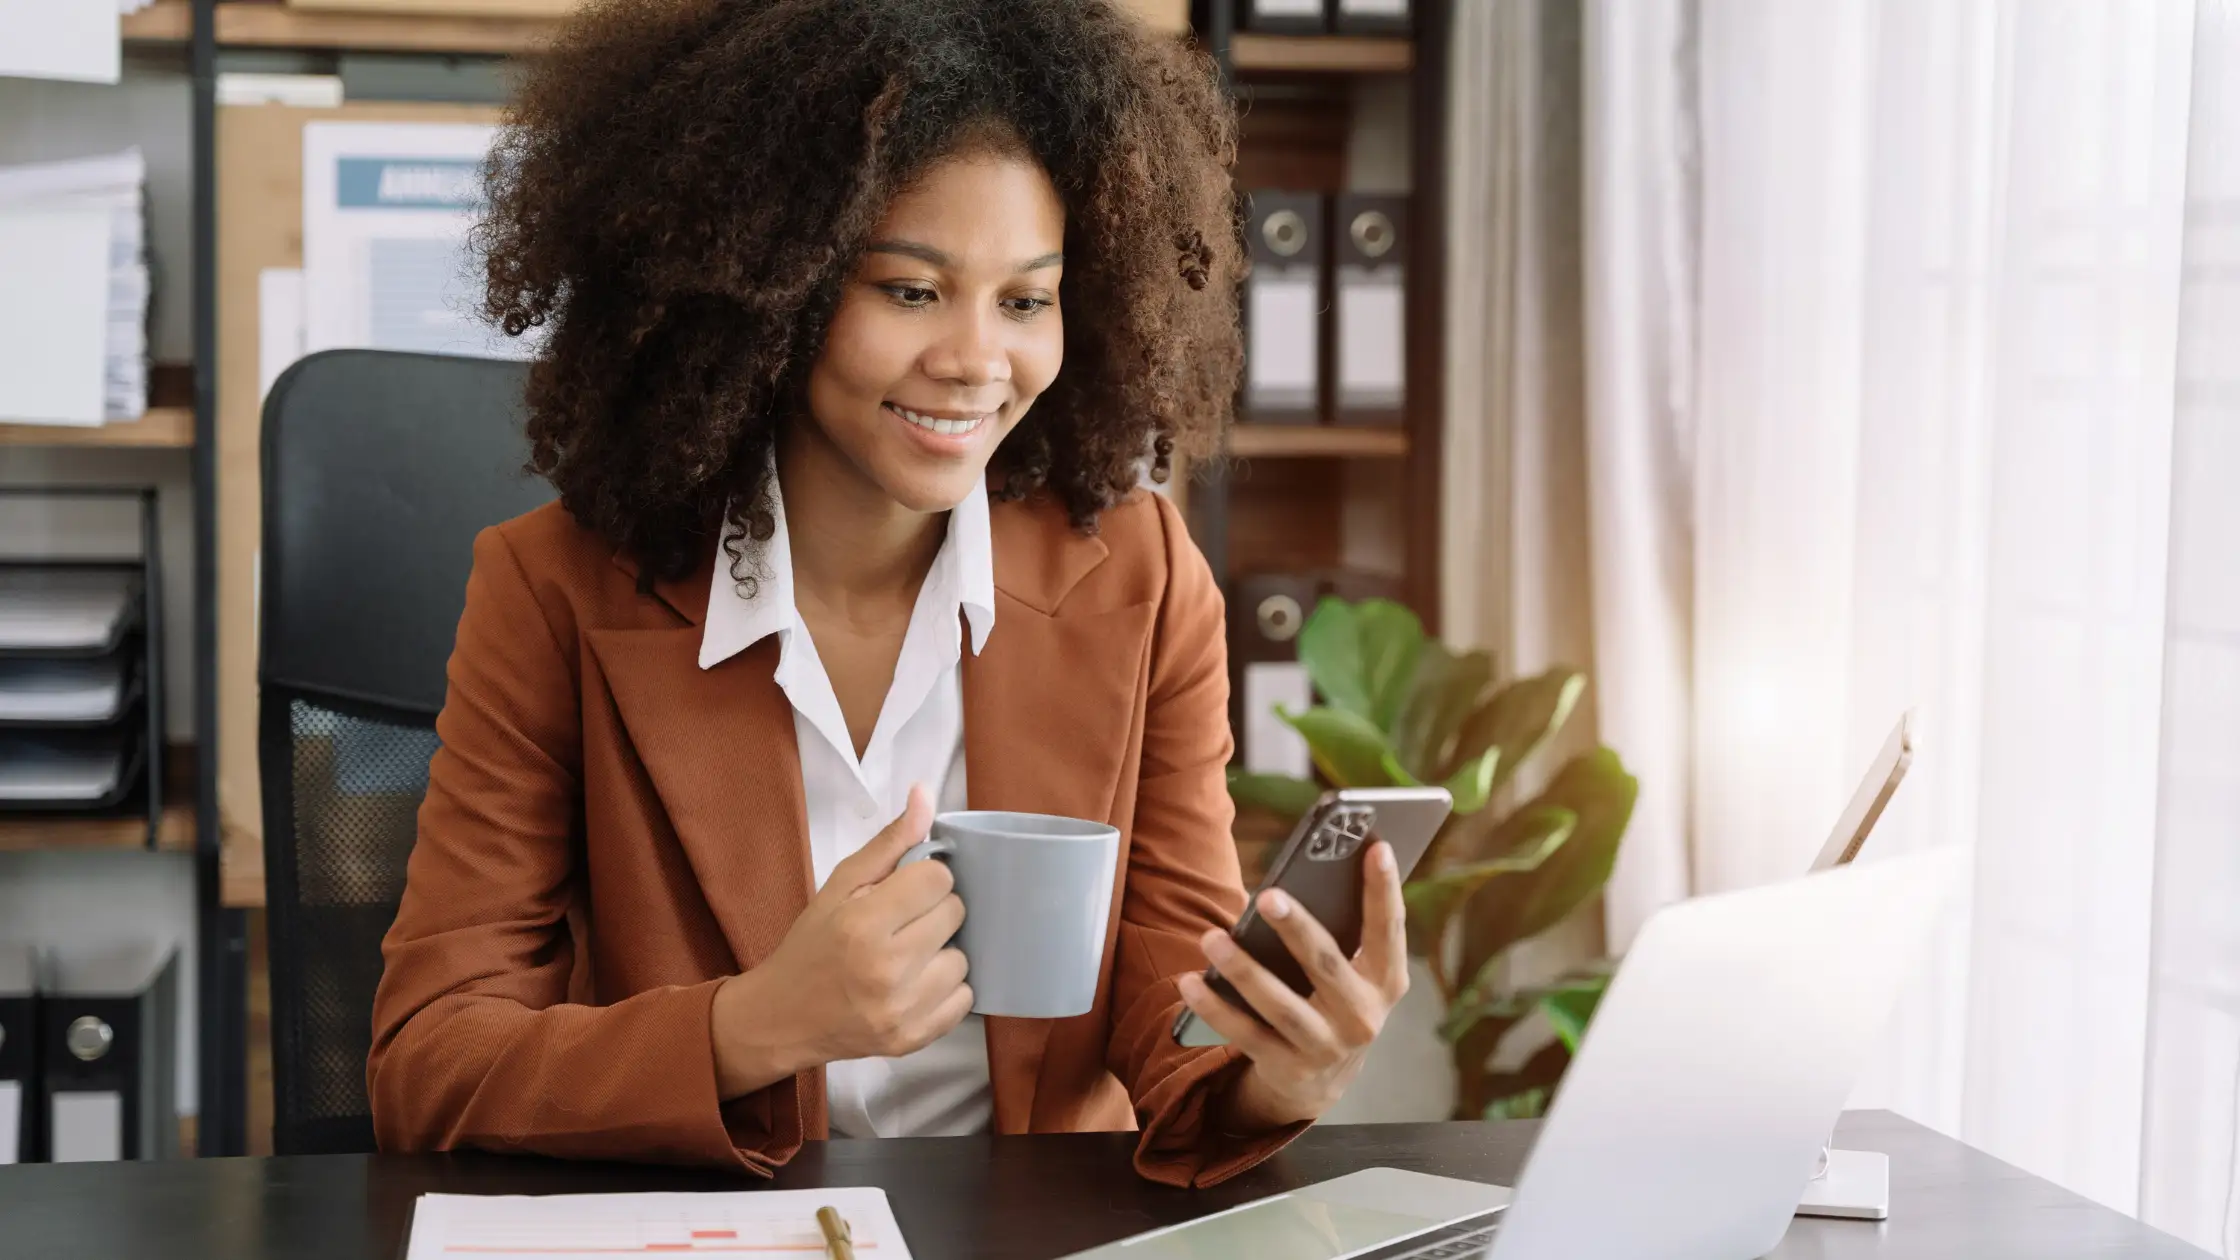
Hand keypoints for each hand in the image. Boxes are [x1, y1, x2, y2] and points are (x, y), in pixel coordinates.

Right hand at [710, 784, 971, 1097]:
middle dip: (933, 912)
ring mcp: (901, 1010)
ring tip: (909, 956)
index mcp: (862, 924)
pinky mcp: (913, 1040)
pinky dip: (946, 990)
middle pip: (955, 914)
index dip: (925, 879)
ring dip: (942, 952)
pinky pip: (964, 1000)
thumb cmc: (812, 945)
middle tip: (904, 923)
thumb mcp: (840, 885)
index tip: (906, 891)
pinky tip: (915, 984)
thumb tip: (925, 794)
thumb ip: (889, 842)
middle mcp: (885, 969)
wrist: (783, 1017)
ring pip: (963, 959)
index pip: (939, 879)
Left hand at [1177, 840, 1408, 1131]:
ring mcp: (1326, 1046)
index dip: (1384, 890)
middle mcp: (1362, 1016)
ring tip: (1211, 938)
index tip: (1376, 846)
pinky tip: (1190, 983)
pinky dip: (1215, 1008)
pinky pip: (1246, 1033)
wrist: (1321, 1082)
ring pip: (1280, 1005)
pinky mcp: (1288, 1067)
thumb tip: (1303, 876)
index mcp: (1385, 981)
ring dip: (1243, 970)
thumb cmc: (1332, 999)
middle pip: (1326, 965)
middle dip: (1297, 930)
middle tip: (1267, 896)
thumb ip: (1340, 932)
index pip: (1388, 929)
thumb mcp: (1352, 973)